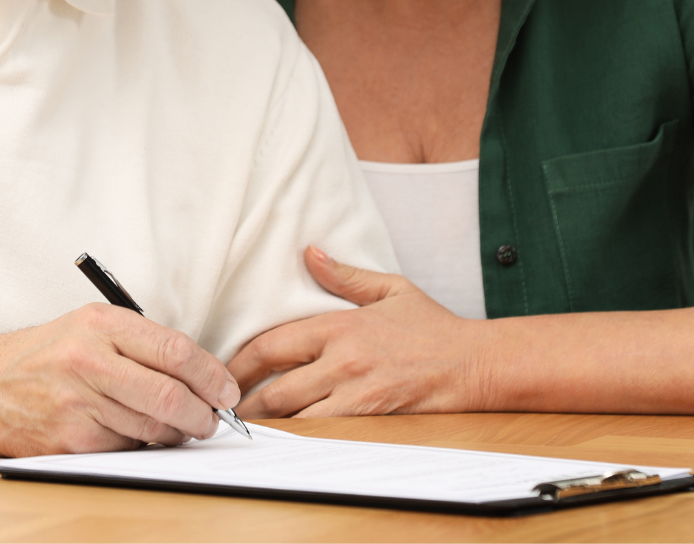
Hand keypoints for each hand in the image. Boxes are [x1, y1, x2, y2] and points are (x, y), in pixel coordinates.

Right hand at [0, 304, 239, 455]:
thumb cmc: (44, 354)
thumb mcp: (90, 326)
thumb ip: (141, 343)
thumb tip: (199, 374)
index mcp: (101, 324)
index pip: (174, 350)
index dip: (211, 375)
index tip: (226, 390)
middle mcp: (89, 360)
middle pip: (169, 394)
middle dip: (203, 413)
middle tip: (213, 419)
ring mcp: (77, 403)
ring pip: (152, 427)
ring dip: (176, 434)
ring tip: (179, 427)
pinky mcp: (69, 440)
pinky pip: (125, 448)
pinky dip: (141, 446)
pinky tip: (138, 436)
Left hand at [228, 246, 490, 417]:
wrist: (473, 362)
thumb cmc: (432, 327)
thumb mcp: (390, 289)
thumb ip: (344, 276)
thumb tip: (309, 252)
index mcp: (340, 326)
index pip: (273, 344)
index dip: (240, 361)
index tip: (223, 370)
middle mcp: (343, 360)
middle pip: (275, 387)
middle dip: (242, 401)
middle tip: (221, 408)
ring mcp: (356, 392)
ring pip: (295, 415)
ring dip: (267, 423)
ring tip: (242, 428)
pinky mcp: (371, 417)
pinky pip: (324, 431)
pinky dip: (299, 436)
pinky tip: (283, 440)